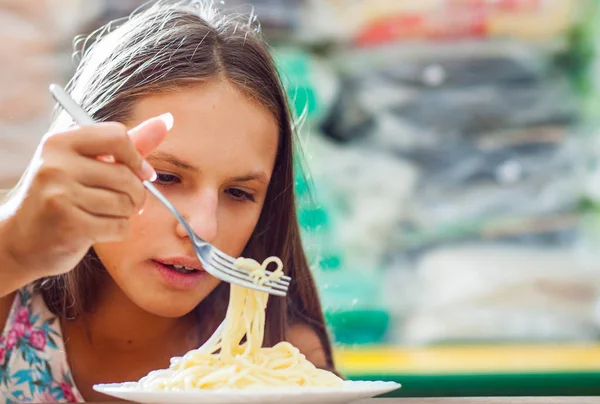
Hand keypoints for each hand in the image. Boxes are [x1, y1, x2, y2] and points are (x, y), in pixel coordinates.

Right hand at [1, 114, 170, 278]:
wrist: (19, 240)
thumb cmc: (60, 197)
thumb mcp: (85, 164)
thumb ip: (126, 145)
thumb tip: (165, 121)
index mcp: (60, 142)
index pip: (118, 136)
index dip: (136, 158)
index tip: (139, 173)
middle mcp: (56, 164)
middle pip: (127, 175)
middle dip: (135, 194)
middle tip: (124, 202)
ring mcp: (60, 194)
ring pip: (125, 203)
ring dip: (124, 214)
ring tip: (103, 214)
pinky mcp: (69, 224)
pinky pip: (119, 226)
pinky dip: (117, 230)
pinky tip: (97, 230)